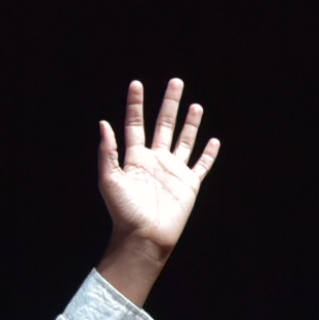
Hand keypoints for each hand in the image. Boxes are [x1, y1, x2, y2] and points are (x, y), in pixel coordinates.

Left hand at [94, 79, 218, 299]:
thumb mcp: (109, 180)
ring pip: (184, 141)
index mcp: (135, 158)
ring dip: (190, 123)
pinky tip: (214, 141)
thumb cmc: (124, 212)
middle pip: (164, 125)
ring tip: (195, 105)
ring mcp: (173, 171)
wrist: (144, 237)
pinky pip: (201, 165)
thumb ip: (108, 152)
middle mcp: (155, 160)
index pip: (136, 124)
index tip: (137, 84)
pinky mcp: (189, 184)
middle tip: (176, 82)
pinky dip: (209, 154)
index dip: (136, 104)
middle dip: (169, 104)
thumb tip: (103, 123)